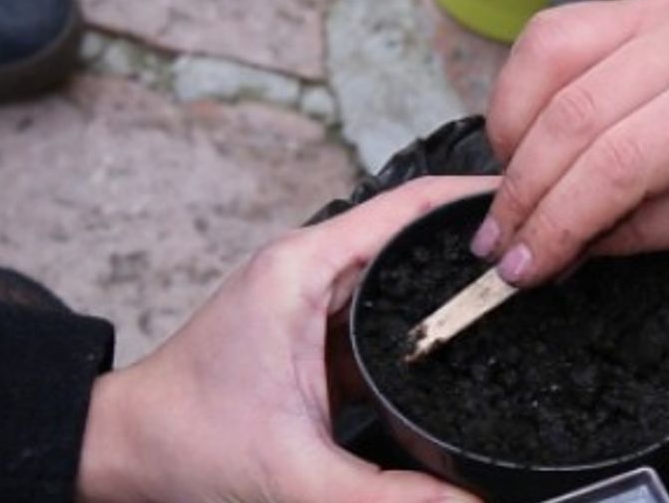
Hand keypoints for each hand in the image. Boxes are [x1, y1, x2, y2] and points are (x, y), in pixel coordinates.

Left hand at [76, 176, 496, 502]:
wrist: (117, 456)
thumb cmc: (181, 444)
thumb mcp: (294, 479)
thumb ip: (392, 499)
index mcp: (304, 269)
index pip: (410, 205)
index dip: (477, 197)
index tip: (538, 200)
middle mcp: (312, 269)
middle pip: (416, 232)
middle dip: (481, 240)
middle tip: (551, 255)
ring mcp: (314, 299)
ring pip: (403, 273)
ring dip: (455, 281)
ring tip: (526, 290)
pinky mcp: (316, 334)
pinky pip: (386, 314)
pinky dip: (427, 326)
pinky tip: (471, 342)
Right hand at [474, 0, 668, 285]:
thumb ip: (640, 232)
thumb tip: (553, 249)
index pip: (618, 163)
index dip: (558, 220)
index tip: (522, 265)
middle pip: (573, 114)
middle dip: (524, 190)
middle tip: (498, 243)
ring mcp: (660, 9)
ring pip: (546, 60)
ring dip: (511, 133)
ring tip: (512, 190)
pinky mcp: (636, 4)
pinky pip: (551, 35)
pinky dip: (523, 91)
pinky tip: (526, 137)